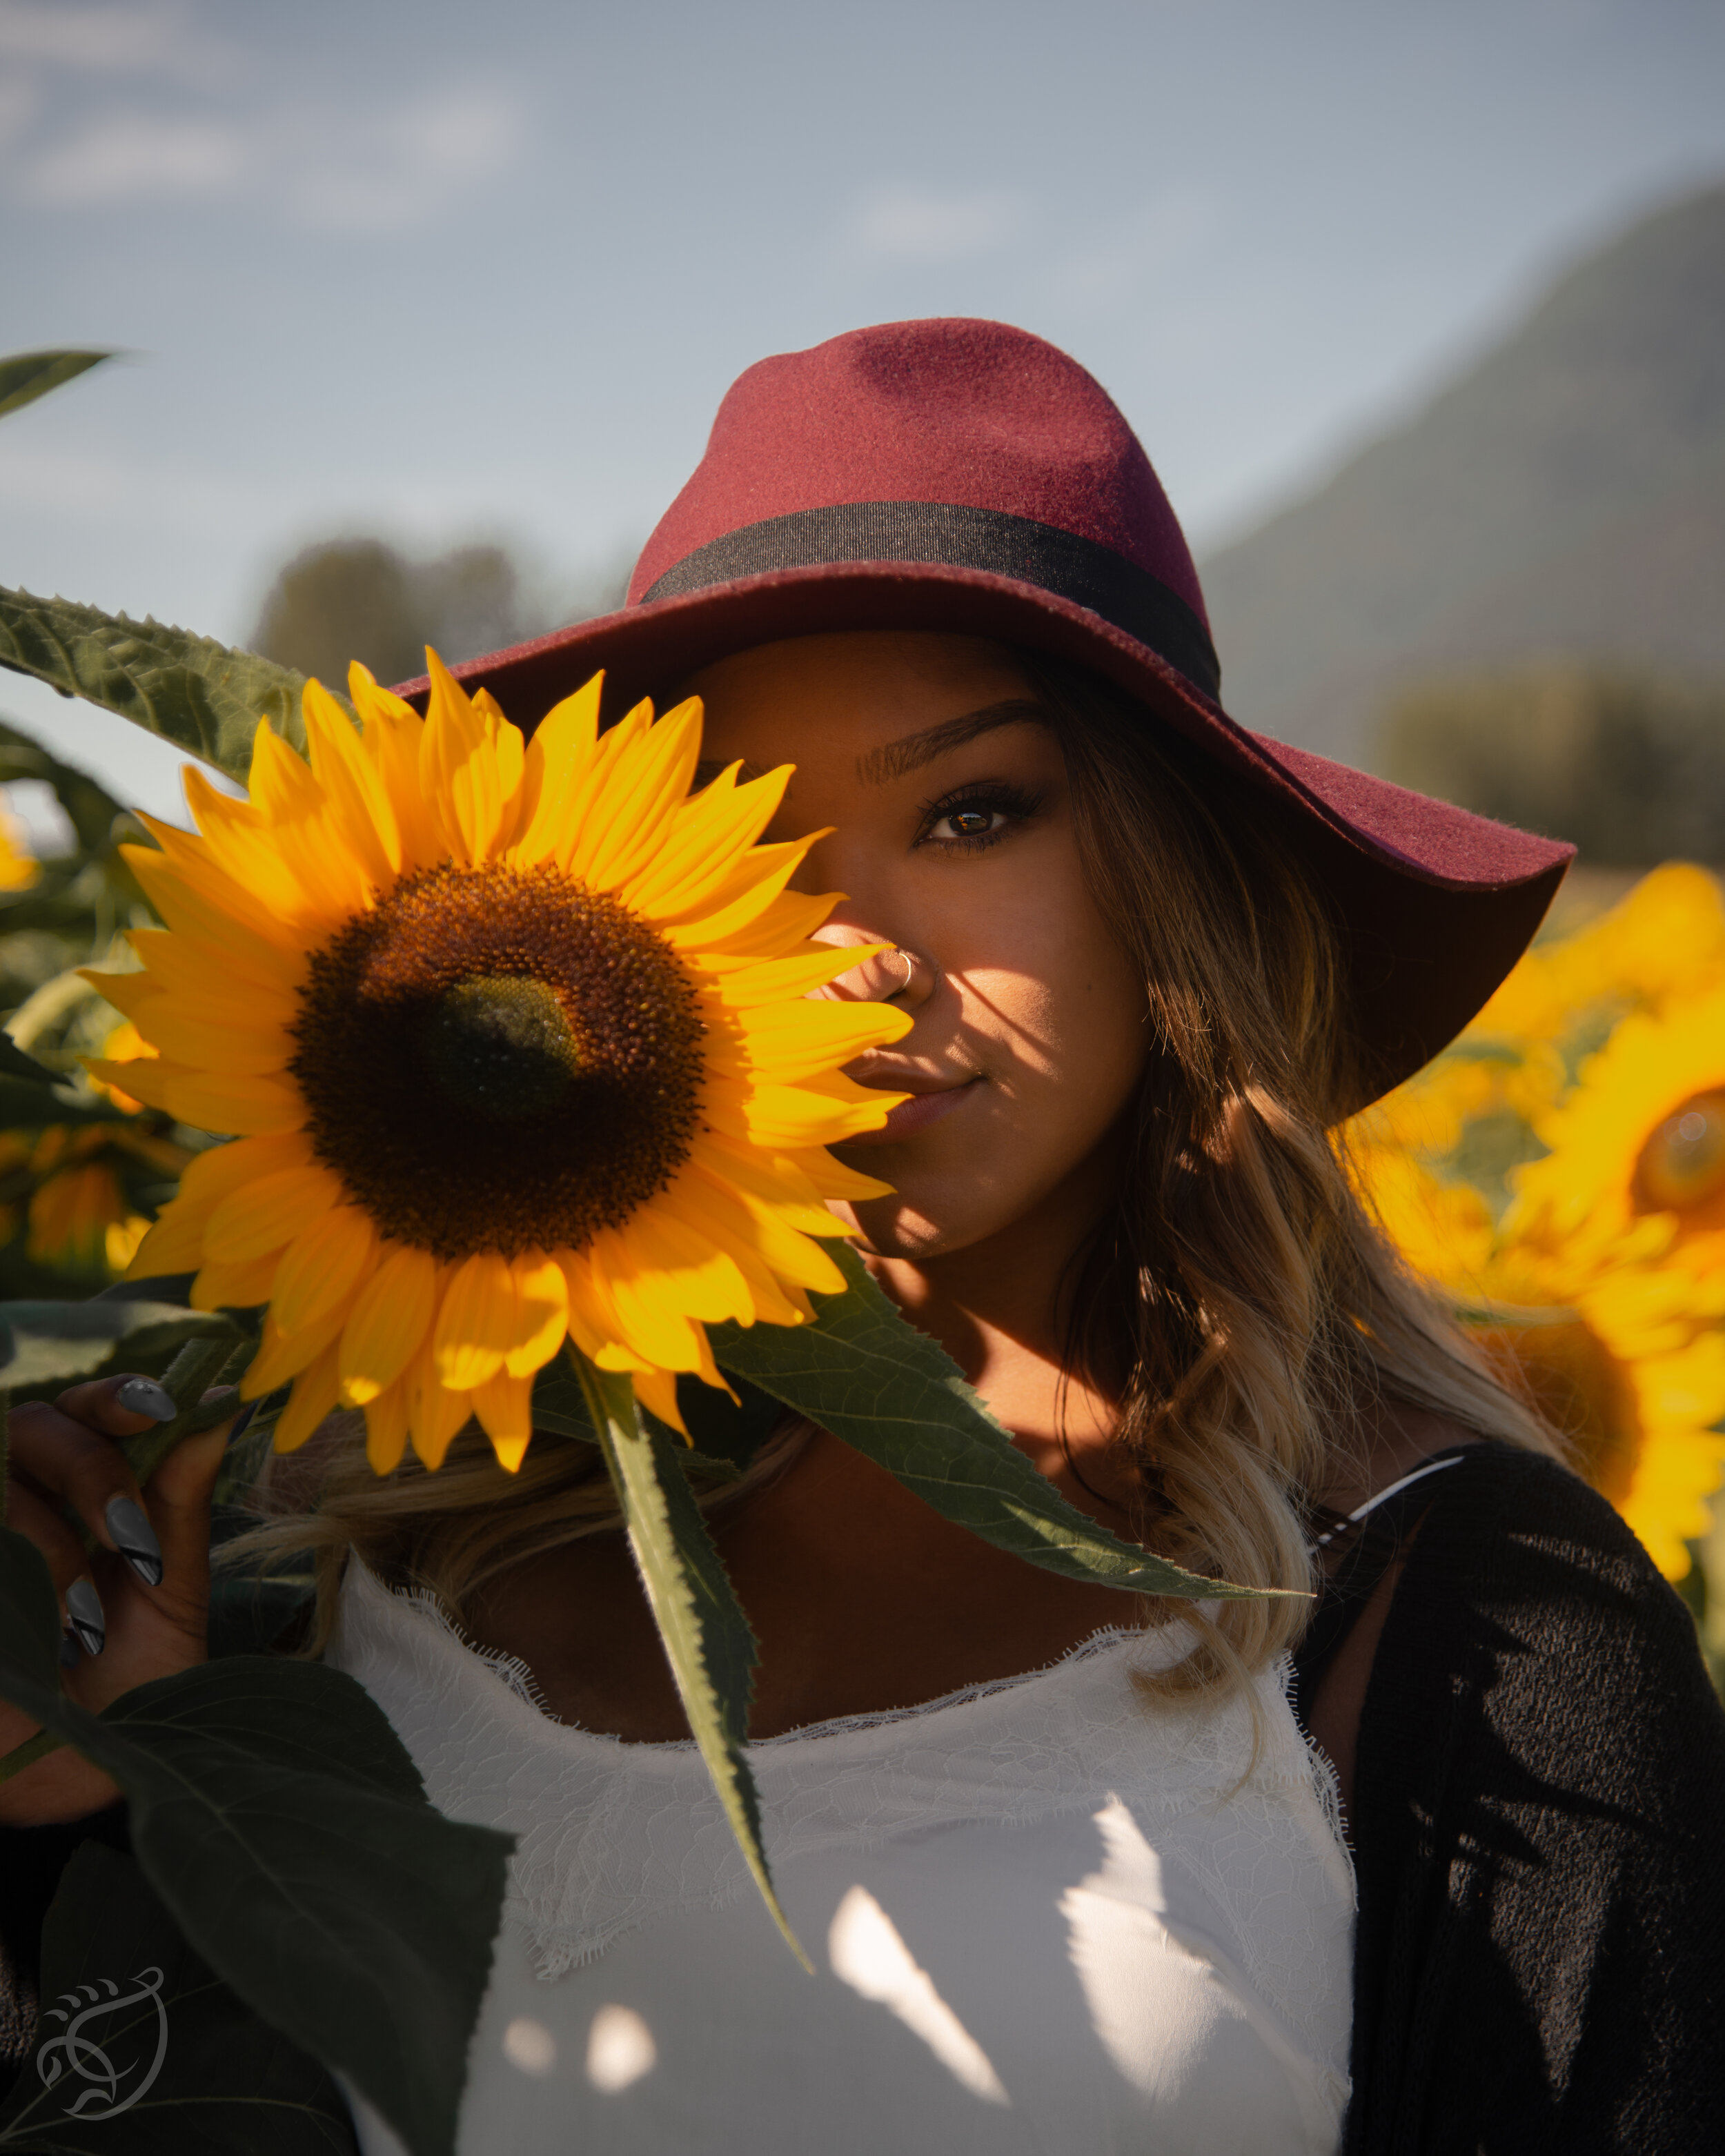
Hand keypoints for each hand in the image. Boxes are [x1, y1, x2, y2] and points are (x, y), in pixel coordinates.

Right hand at [0, 1374, 233, 1824]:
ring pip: (1, 1482)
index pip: (83, 1406)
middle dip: (90, 1470)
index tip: (163, 1406)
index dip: (116, 1392)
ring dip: (52, 1539)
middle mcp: (19, 1499)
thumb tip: (225, 1403)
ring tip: (93, 1614)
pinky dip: (26, 1574)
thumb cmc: (129, 1680)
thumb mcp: (167, 1589)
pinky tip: (53, 1635)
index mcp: (74, 1487)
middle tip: (131, 1534)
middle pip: (35, 1424)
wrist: (83, 1776)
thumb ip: (182, 1499)